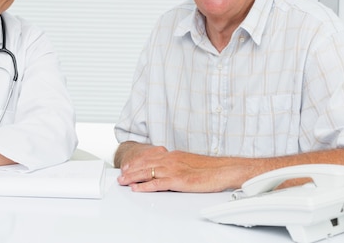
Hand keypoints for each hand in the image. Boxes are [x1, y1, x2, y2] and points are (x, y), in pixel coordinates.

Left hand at [117, 147, 240, 192]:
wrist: (222, 169)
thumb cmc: (209, 168)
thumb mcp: (189, 162)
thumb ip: (177, 164)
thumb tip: (169, 169)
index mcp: (173, 155)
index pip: (150, 157)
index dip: (136, 162)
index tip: (127, 166)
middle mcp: (170, 160)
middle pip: (145, 164)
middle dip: (130, 170)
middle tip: (120, 175)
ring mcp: (173, 169)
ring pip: (147, 172)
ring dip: (132, 177)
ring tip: (122, 181)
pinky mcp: (178, 180)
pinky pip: (157, 183)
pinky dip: (144, 186)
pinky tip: (136, 189)